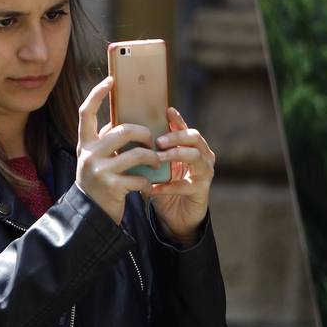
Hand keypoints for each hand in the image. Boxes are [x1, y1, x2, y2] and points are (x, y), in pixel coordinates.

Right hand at [76, 77, 163, 223]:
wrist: (90, 215)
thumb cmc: (99, 181)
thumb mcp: (96, 158)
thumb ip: (106, 140)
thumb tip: (127, 119)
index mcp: (84, 143)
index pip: (86, 112)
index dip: (97, 93)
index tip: (111, 80)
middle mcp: (88, 154)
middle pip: (123, 131)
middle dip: (144, 134)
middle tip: (152, 140)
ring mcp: (99, 170)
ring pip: (137, 153)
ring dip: (153, 157)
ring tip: (157, 162)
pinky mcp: (112, 186)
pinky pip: (139, 176)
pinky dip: (147, 181)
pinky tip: (146, 185)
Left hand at [149, 107, 215, 244]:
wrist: (177, 216)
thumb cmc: (166, 185)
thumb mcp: (158, 166)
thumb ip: (148, 150)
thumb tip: (122, 132)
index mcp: (191, 147)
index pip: (185, 128)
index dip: (177, 119)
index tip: (167, 110)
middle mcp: (202, 156)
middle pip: (195, 138)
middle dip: (176, 137)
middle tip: (158, 140)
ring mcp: (204, 173)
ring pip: (195, 158)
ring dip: (174, 156)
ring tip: (157, 158)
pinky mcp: (201, 191)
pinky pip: (185, 186)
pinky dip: (167, 186)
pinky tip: (152, 188)